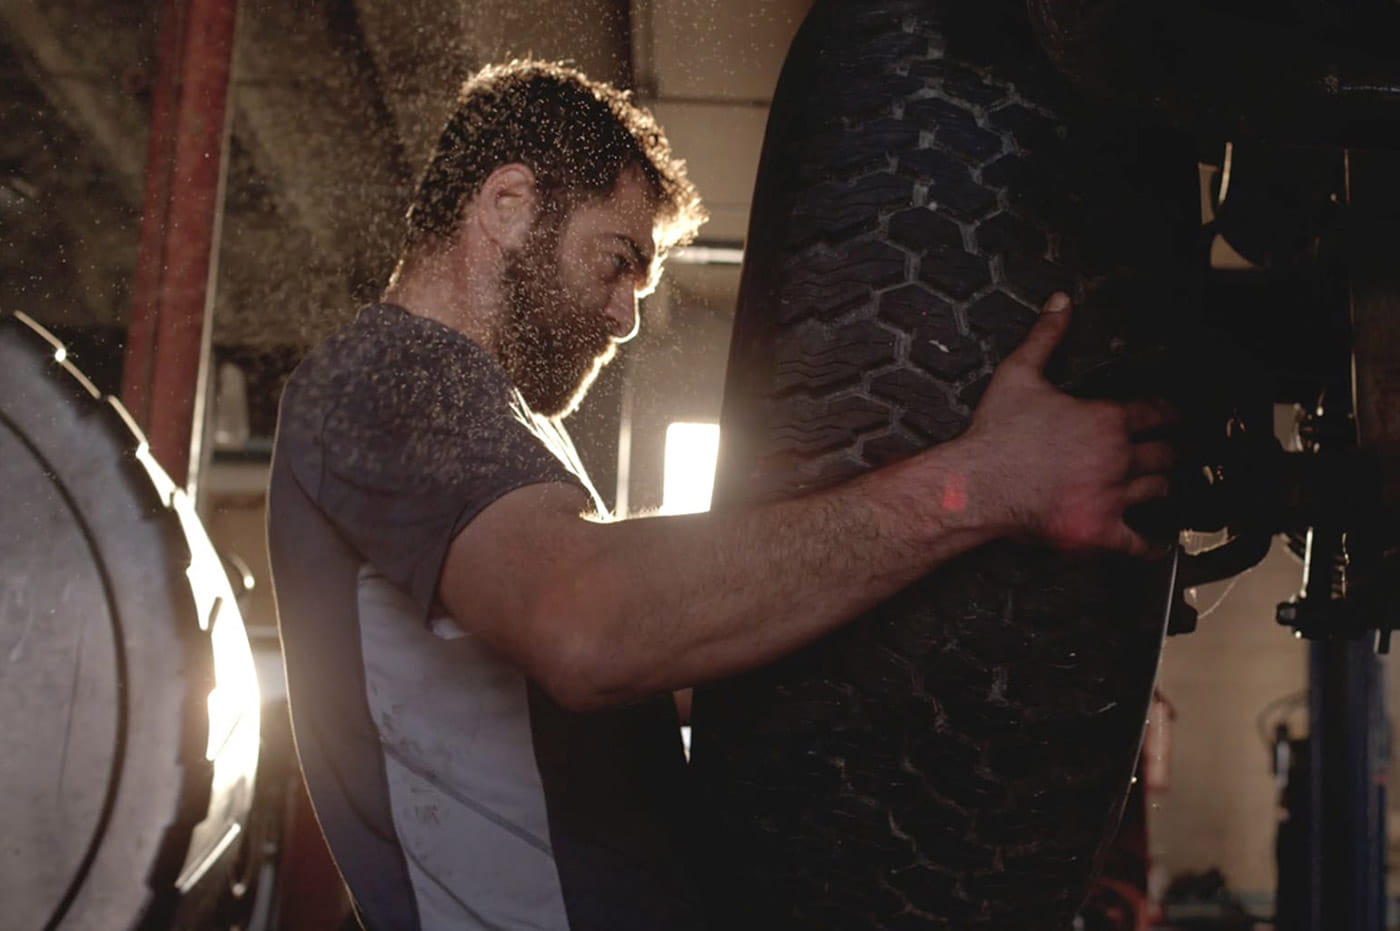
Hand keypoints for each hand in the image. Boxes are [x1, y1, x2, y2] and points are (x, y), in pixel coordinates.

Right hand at [963, 292, 1175, 556]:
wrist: (978, 484)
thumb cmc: (997, 433)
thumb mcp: (1019, 373)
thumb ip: (1046, 336)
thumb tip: (1061, 301)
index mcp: (1106, 419)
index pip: (1154, 413)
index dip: (1170, 413)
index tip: (1178, 416)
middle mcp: (1118, 457)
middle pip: (1164, 453)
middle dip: (1172, 451)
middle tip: (1180, 452)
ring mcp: (1112, 496)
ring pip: (1157, 491)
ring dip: (1165, 487)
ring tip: (1170, 486)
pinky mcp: (1099, 530)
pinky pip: (1136, 542)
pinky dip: (1152, 545)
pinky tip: (1160, 545)